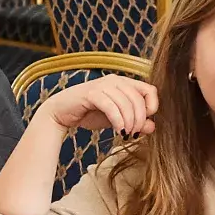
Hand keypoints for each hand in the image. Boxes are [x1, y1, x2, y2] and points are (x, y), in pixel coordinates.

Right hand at [41, 75, 156, 135]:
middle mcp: (115, 80)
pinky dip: (118, 121)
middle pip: (138, 99)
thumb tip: (152, 127)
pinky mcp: (91, 93)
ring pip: (126, 103)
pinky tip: (118, 131)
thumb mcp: (117, 120)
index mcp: (124, 83)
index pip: (150, 90)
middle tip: (133, 134)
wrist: (61, 113)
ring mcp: (102, 85)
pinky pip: (111, 107)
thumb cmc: (89, 114)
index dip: (152, 107)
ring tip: (125, 134)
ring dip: (129, 122)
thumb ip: (134, 122)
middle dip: (139, 119)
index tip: (145, 122)